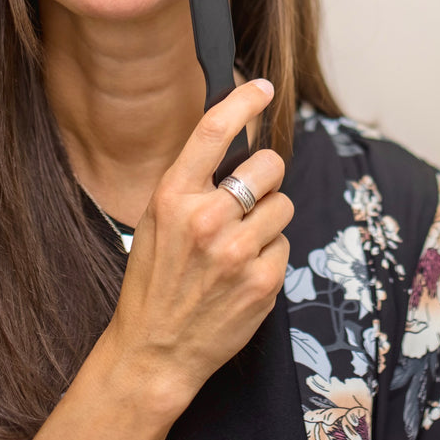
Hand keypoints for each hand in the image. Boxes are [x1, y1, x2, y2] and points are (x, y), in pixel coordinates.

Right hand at [103, 79, 292, 410]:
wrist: (154, 351)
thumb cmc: (155, 281)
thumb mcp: (158, 220)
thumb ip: (194, 183)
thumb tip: (238, 146)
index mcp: (173, 196)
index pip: (213, 130)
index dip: (243, 101)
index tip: (263, 87)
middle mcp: (206, 218)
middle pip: (269, 165)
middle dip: (267, 177)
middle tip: (250, 198)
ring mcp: (237, 251)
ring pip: (284, 206)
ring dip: (269, 220)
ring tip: (239, 245)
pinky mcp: (263, 280)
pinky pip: (285, 245)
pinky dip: (270, 255)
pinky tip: (242, 274)